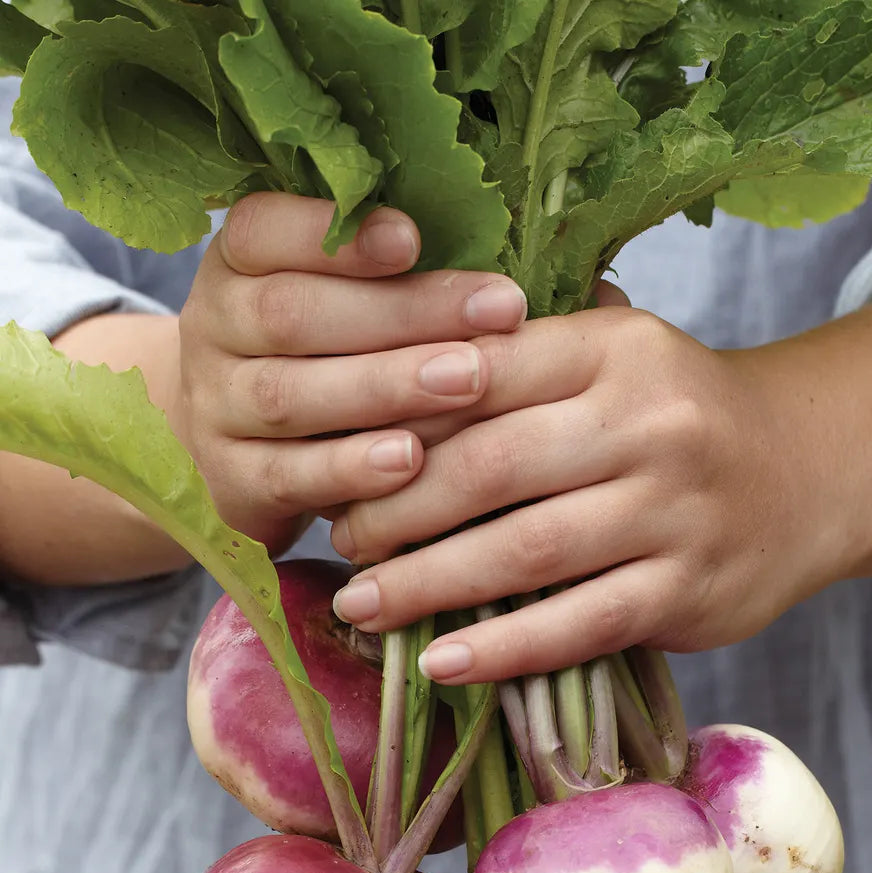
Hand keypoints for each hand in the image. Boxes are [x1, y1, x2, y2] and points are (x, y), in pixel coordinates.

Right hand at [171, 193, 527, 551]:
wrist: (231, 453)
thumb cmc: (317, 357)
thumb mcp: (332, 299)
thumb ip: (389, 272)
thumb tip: (494, 252)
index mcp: (236, 264)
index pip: (263, 231)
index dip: (338, 237)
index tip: (415, 237)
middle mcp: (213, 329)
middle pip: (293, 314)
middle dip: (404, 312)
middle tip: (500, 311)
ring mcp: (216, 410)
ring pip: (291, 395)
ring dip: (387, 387)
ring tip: (470, 380)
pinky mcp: (232, 483)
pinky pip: (290, 476)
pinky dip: (351, 470)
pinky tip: (411, 462)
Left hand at [327, 296, 871, 680]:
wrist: (812, 470)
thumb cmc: (679, 416)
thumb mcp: (616, 358)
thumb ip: (520, 364)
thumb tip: (378, 397)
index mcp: (615, 348)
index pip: (480, 374)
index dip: (395, 420)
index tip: (338, 457)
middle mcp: (651, 422)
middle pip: (491, 467)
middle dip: (397, 509)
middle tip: (343, 539)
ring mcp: (677, 512)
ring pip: (527, 552)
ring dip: (428, 584)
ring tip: (362, 605)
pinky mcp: (691, 591)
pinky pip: (580, 625)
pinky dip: (503, 649)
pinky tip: (441, 664)